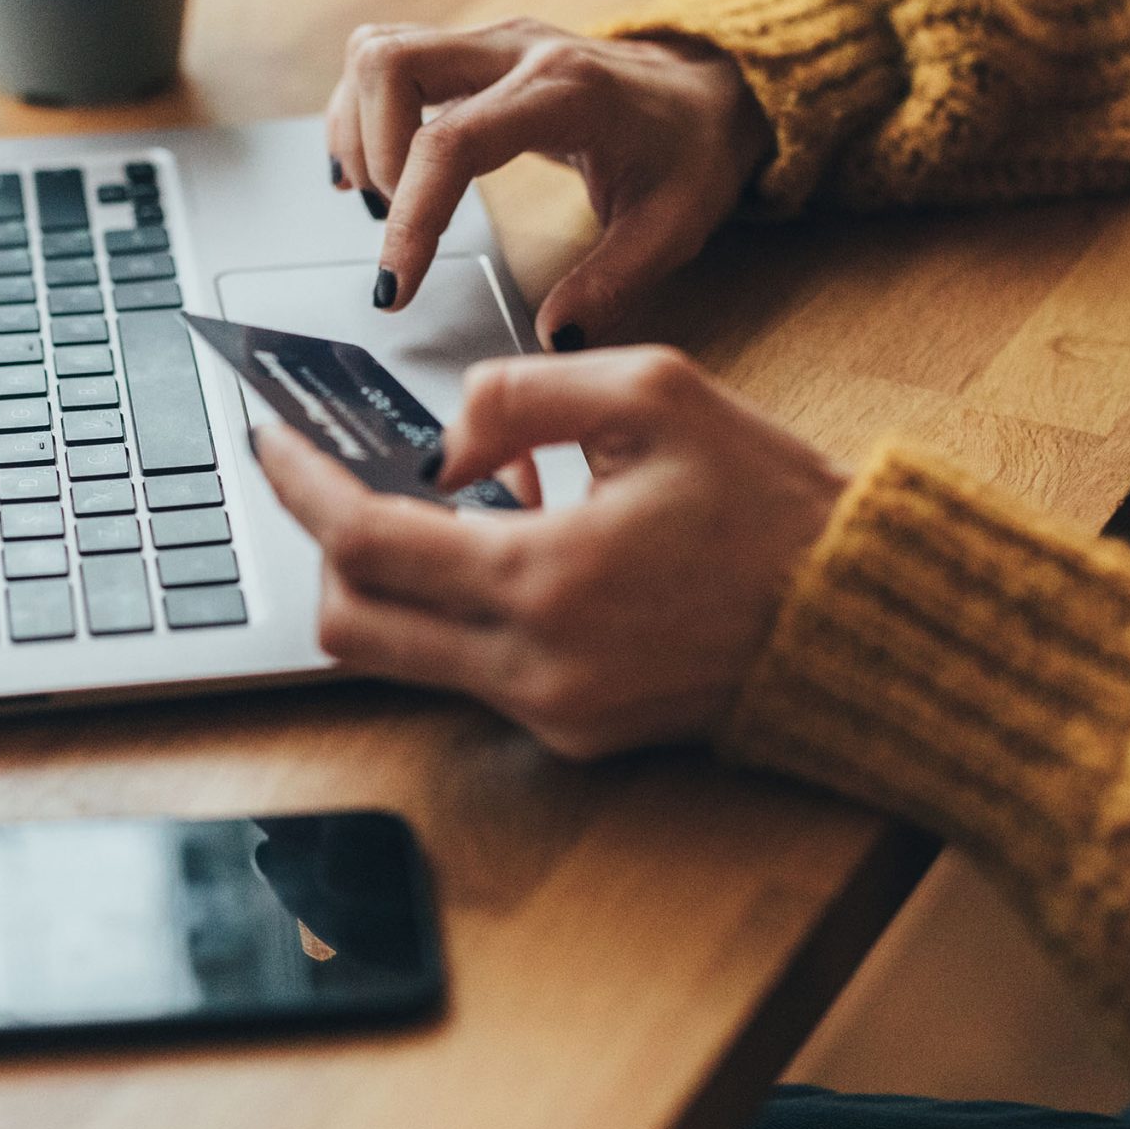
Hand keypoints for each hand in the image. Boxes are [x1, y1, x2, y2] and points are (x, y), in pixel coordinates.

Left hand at [251, 346, 846, 758]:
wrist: (861, 619)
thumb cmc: (772, 502)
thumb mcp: (654, 393)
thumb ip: (520, 393)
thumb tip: (441, 442)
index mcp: (547, 579)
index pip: (365, 542)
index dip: (300, 486)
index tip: (269, 440)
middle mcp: (535, 667)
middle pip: (351, 624)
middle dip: (324, 545)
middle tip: (334, 476)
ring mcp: (552, 714)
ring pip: (400, 656)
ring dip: (394, 578)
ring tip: (451, 500)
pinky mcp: (576, 735)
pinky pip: (468, 672)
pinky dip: (459, 608)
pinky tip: (514, 545)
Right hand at [327, 18, 768, 349]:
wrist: (711, 90)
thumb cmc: (691, 152)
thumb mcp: (673, 228)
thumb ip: (613, 284)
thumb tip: (553, 337)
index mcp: (566, 91)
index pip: (451, 141)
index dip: (411, 217)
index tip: (396, 286)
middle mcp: (517, 49)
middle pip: (390, 63)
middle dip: (371, 154)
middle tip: (394, 224)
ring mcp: (490, 42)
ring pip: (378, 50)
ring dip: (358, 128)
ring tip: (382, 199)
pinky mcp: (473, 50)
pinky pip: (387, 58)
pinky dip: (363, 112)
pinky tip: (374, 170)